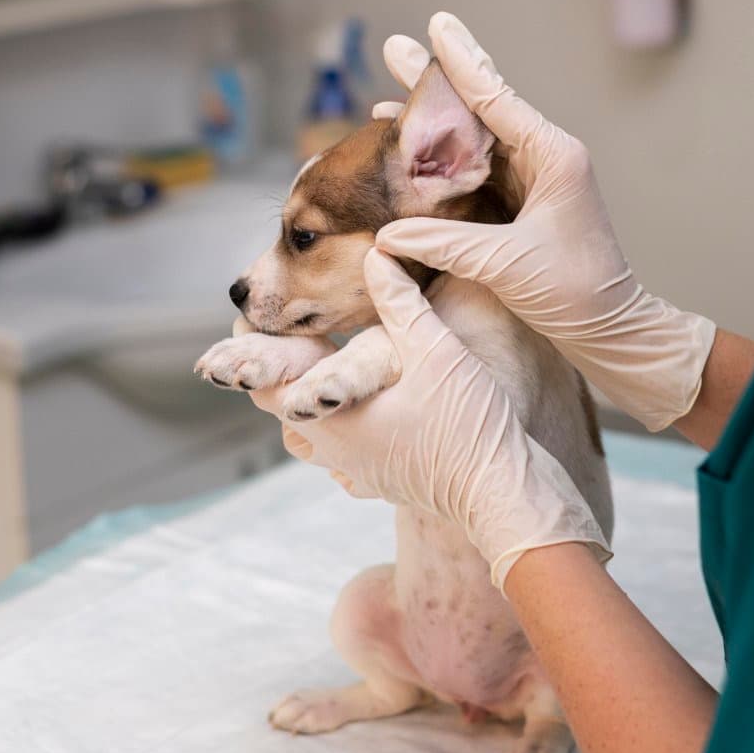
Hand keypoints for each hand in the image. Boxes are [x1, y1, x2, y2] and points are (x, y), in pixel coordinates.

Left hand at [250, 249, 609, 591]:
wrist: (503, 497)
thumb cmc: (468, 426)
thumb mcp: (434, 350)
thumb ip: (400, 301)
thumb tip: (376, 255)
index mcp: (332, 420)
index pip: (264, 384)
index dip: (250, 349)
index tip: (251, 316)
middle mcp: (336, 452)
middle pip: (282, 410)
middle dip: (279, 371)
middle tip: (286, 332)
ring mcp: (360, 473)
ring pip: (312, 436)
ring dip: (309, 402)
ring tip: (321, 367)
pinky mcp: (386, 483)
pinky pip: (344, 454)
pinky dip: (341, 425)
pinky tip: (366, 406)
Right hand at [368, 12, 716, 432]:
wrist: (610, 329)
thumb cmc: (576, 293)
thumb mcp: (506, 264)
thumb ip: (445, 242)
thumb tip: (387, 233)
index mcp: (553, 156)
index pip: (497, 98)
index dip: (461, 63)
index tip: (436, 25)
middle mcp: (544, 158)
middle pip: (480, 110)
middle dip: (435, 82)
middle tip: (395, 48)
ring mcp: (532, 181)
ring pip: (473, 140)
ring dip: (431, 124)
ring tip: (386, 97)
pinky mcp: (520, 206)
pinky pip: (473, 173)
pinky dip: (439, 163)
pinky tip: (407, 153)